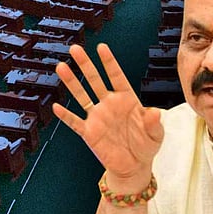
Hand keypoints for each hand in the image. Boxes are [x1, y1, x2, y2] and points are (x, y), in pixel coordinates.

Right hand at [53, 44, 163, 191]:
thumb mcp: (156, 134)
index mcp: (127, 99)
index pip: (117, 76)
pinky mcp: (89, 132)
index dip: (109, 62)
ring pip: (82, 96)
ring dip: (72, 83)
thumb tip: (154, 112)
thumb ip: (154, 123)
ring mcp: (98, 117)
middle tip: (75, 49)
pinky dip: (66, 115)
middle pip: (95, 80)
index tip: (101, 47)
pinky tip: (57, 107)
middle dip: (85, 65)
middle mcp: (109, 104)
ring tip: (61, 68)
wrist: (134, 166)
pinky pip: (75, 122)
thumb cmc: (146, 145)